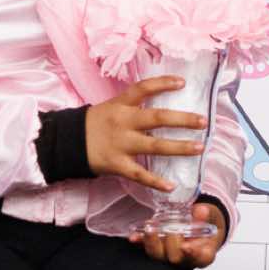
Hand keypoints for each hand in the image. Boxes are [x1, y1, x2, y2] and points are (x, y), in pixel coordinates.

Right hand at [85, 75, 205, 190]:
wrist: (65, 143)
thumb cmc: (92, 125)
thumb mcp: (109, 107)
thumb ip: (132, 106)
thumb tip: (159, 106)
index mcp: (120, 105)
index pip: (143, 88)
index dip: (163, 83)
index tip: (183, 82)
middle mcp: (123, 122)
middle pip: (157, 118)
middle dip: (182, 119)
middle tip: (203, 121)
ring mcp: (121, 144)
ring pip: (155, 146)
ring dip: (179, 147)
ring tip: (199, 148)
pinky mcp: (116, 164)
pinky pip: (140, 174)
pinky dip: (156, 182)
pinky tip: (172, 186)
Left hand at [130, 201, 227, 268]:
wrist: (199, 224)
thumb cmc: (207, 223)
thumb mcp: (211, 216)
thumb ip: (205, 214)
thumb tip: (200, 211)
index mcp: (204, 253)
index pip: (201, 258)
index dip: (193, 254)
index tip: (187, 246)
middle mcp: (185, 259)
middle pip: (175, 258)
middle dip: (171, 243)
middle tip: (172, 228)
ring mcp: (169, 256)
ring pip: (158, 256)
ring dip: (152, 243)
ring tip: (150, 229)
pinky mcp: (157, 249)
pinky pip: (146, 248)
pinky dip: (140, 242)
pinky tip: (133, 237)